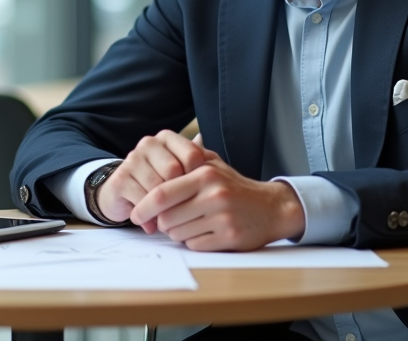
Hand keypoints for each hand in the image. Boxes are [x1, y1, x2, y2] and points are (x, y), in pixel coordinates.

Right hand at [96, 130, 206, 230]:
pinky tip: (153, 224)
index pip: (192, 155)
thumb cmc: (160, 182)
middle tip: (183, 210)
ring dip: (165, 210)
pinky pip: (142, 201)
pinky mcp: (120, 179)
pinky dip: (150, 218)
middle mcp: (148, 144)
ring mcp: (132, 160)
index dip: (198, 178)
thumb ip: (198, 162)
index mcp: (166, 138)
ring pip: (158, 188)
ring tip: (169, 220)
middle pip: (174, 171)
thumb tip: (212, 153)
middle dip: (180, 195)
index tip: (199, 194)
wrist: (122, 194)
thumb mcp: (181, 170)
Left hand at [128, 153, 304, 250]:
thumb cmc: (235, 186)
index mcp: (205, 175)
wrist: (272, 207)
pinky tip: (204, 232)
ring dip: (177, 233)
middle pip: (167, 217)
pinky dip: (193, 242)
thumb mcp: (212, 165)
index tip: (135, 214)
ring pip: (178, 234)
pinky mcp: (230, 238)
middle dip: (162, 222)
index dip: (143, 206)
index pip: (162, 193)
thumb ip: (184, 161)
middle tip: (168, 220)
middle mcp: (214, 195)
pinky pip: (195, 245)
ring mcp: (223, 218)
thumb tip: (151, 167)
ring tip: (191, 223)